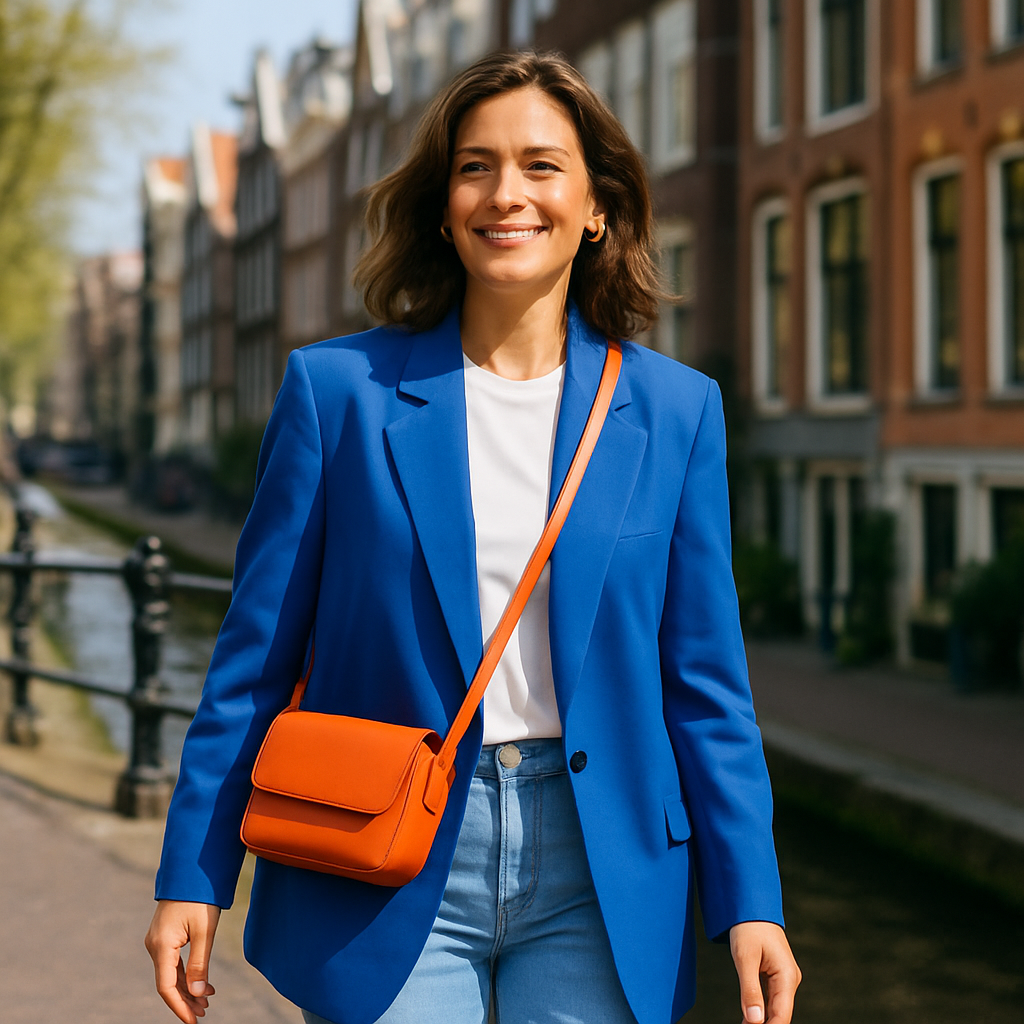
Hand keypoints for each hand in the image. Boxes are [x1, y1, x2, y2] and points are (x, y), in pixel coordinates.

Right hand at [145, 900, 221, 1022]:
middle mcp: (154, 945)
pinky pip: (172, 963)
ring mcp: (157, 941)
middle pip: (168, 983)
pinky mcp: (164, 936)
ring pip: (170, 974)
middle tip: (204, 1013)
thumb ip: (200, 963)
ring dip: (187, 989)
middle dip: (186, 1000)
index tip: (193, 1021)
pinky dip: (186, 974)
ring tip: (207, 1001)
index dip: (180, 1006)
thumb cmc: (200, 897)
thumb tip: (198, 993)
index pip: (166, 987)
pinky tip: (201, 983)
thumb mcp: (205, 931)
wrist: (191, 870)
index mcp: (161, 946)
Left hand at [729, 921, 800, 1023]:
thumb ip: (750, 989)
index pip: (781, 1015)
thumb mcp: (745, 957)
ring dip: (762, 1020)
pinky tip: (748, 1020)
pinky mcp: (777, 976)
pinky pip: (771, 999)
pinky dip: (761, 1010)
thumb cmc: (748, 927)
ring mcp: (785, 979)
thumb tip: (754, 1021)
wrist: (752, 906)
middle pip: (780, 1014)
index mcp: (787, 976)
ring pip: (775, 1008)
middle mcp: (790, 980)